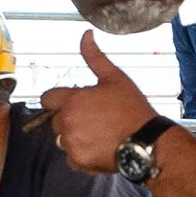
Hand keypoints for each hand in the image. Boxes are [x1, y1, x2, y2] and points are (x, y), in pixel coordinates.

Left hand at [40, 33, 159, 173]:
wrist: (147, 141)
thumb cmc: (133, 110)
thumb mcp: (115, 78)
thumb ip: (95, 57)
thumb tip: (86, 36)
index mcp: (73, 100)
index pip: (47, 98)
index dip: (60, 99)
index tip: (75, 102)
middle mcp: (67, 122)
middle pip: (55, 119)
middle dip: (69, 118)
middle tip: (94, 118)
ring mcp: (71, 143)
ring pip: (62, 138)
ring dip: (74, 136)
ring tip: (99, 132)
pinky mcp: (77, 161)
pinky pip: (70, 156)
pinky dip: (81, 153)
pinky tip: (99, 146)